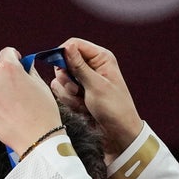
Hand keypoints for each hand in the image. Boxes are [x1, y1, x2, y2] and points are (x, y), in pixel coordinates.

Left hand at [0, 47, 63, 156]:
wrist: (38, 138)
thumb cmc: (43, 112)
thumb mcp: (40, 85)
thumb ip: (28, 71)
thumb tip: (23, 66)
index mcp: (9, 69)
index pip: (5, 52)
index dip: (13, 56)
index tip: (16, 61)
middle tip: (3, 73)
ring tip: (12, 101)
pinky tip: (8, 112)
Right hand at [51, 38, 141, 158]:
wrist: (118, 133)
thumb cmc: (114, 108)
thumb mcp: (96, 86)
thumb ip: (79, 66)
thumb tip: (67, 46)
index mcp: (100, 58)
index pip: (74, 44)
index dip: (63, 54)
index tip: (61, 68)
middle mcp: (91, 66)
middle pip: (64, 61)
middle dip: (66, 78)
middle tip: (76, 90)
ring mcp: (83, 80)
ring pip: (61, 79)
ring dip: (68, 93)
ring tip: (82, 103)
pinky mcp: (78, 93)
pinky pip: (62, 91)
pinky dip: (69, 101)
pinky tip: (82, 108)